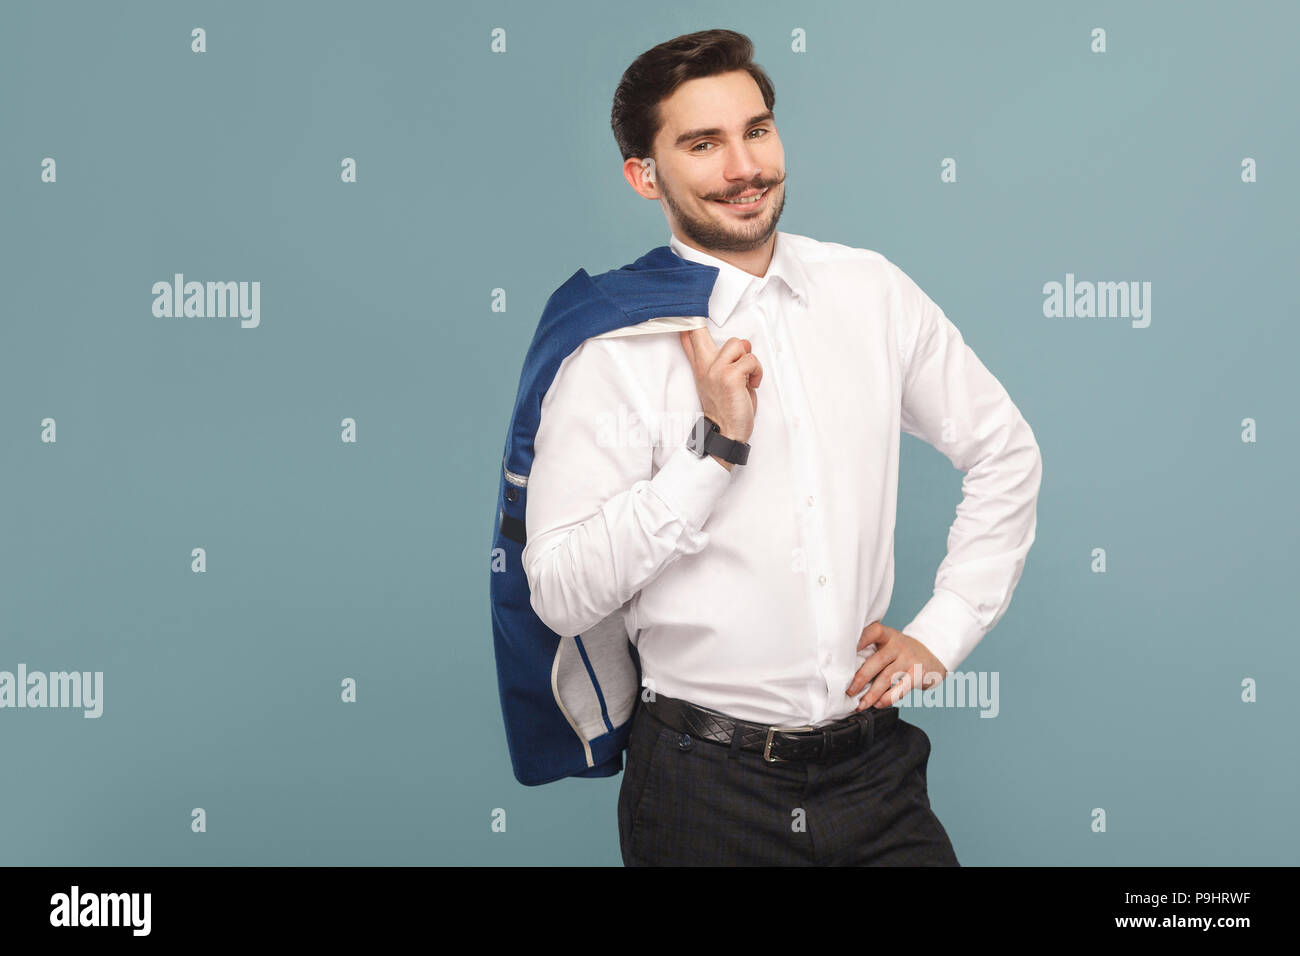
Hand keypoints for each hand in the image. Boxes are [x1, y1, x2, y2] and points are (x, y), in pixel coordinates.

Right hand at [678, 328, 761, 444]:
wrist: (727, 433)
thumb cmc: (727, 408)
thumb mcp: (718, 381)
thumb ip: (720, 361)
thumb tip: (738, 343)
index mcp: (700, 366)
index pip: (687, 337)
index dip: (686, 319)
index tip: (684, 312)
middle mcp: (704, 366)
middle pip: (700, 331)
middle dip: (708, 328)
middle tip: (725, 349)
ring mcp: (716, 370)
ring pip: (738, 343)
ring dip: (749, 359)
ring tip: (747, 375)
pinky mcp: (730, 376)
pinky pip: (751, 360)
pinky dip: (757, 372)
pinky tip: (752, 384)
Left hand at [846, 620, 947, 709]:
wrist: (933, 652)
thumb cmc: (902, 651)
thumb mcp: (889, 643)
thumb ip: (872, 651)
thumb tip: (846, 672)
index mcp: (887, 635)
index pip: (873, 632)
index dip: (860, 640)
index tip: (845, 652)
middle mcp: (898, 645)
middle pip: (877, 661)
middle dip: (860, 678)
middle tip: (849, 691)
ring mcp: (909, 659)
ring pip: (887, 677)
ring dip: (872, 693)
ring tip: (861, 704)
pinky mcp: (918, 674)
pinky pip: (901, 688)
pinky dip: (888, 698)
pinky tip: (878, 703)